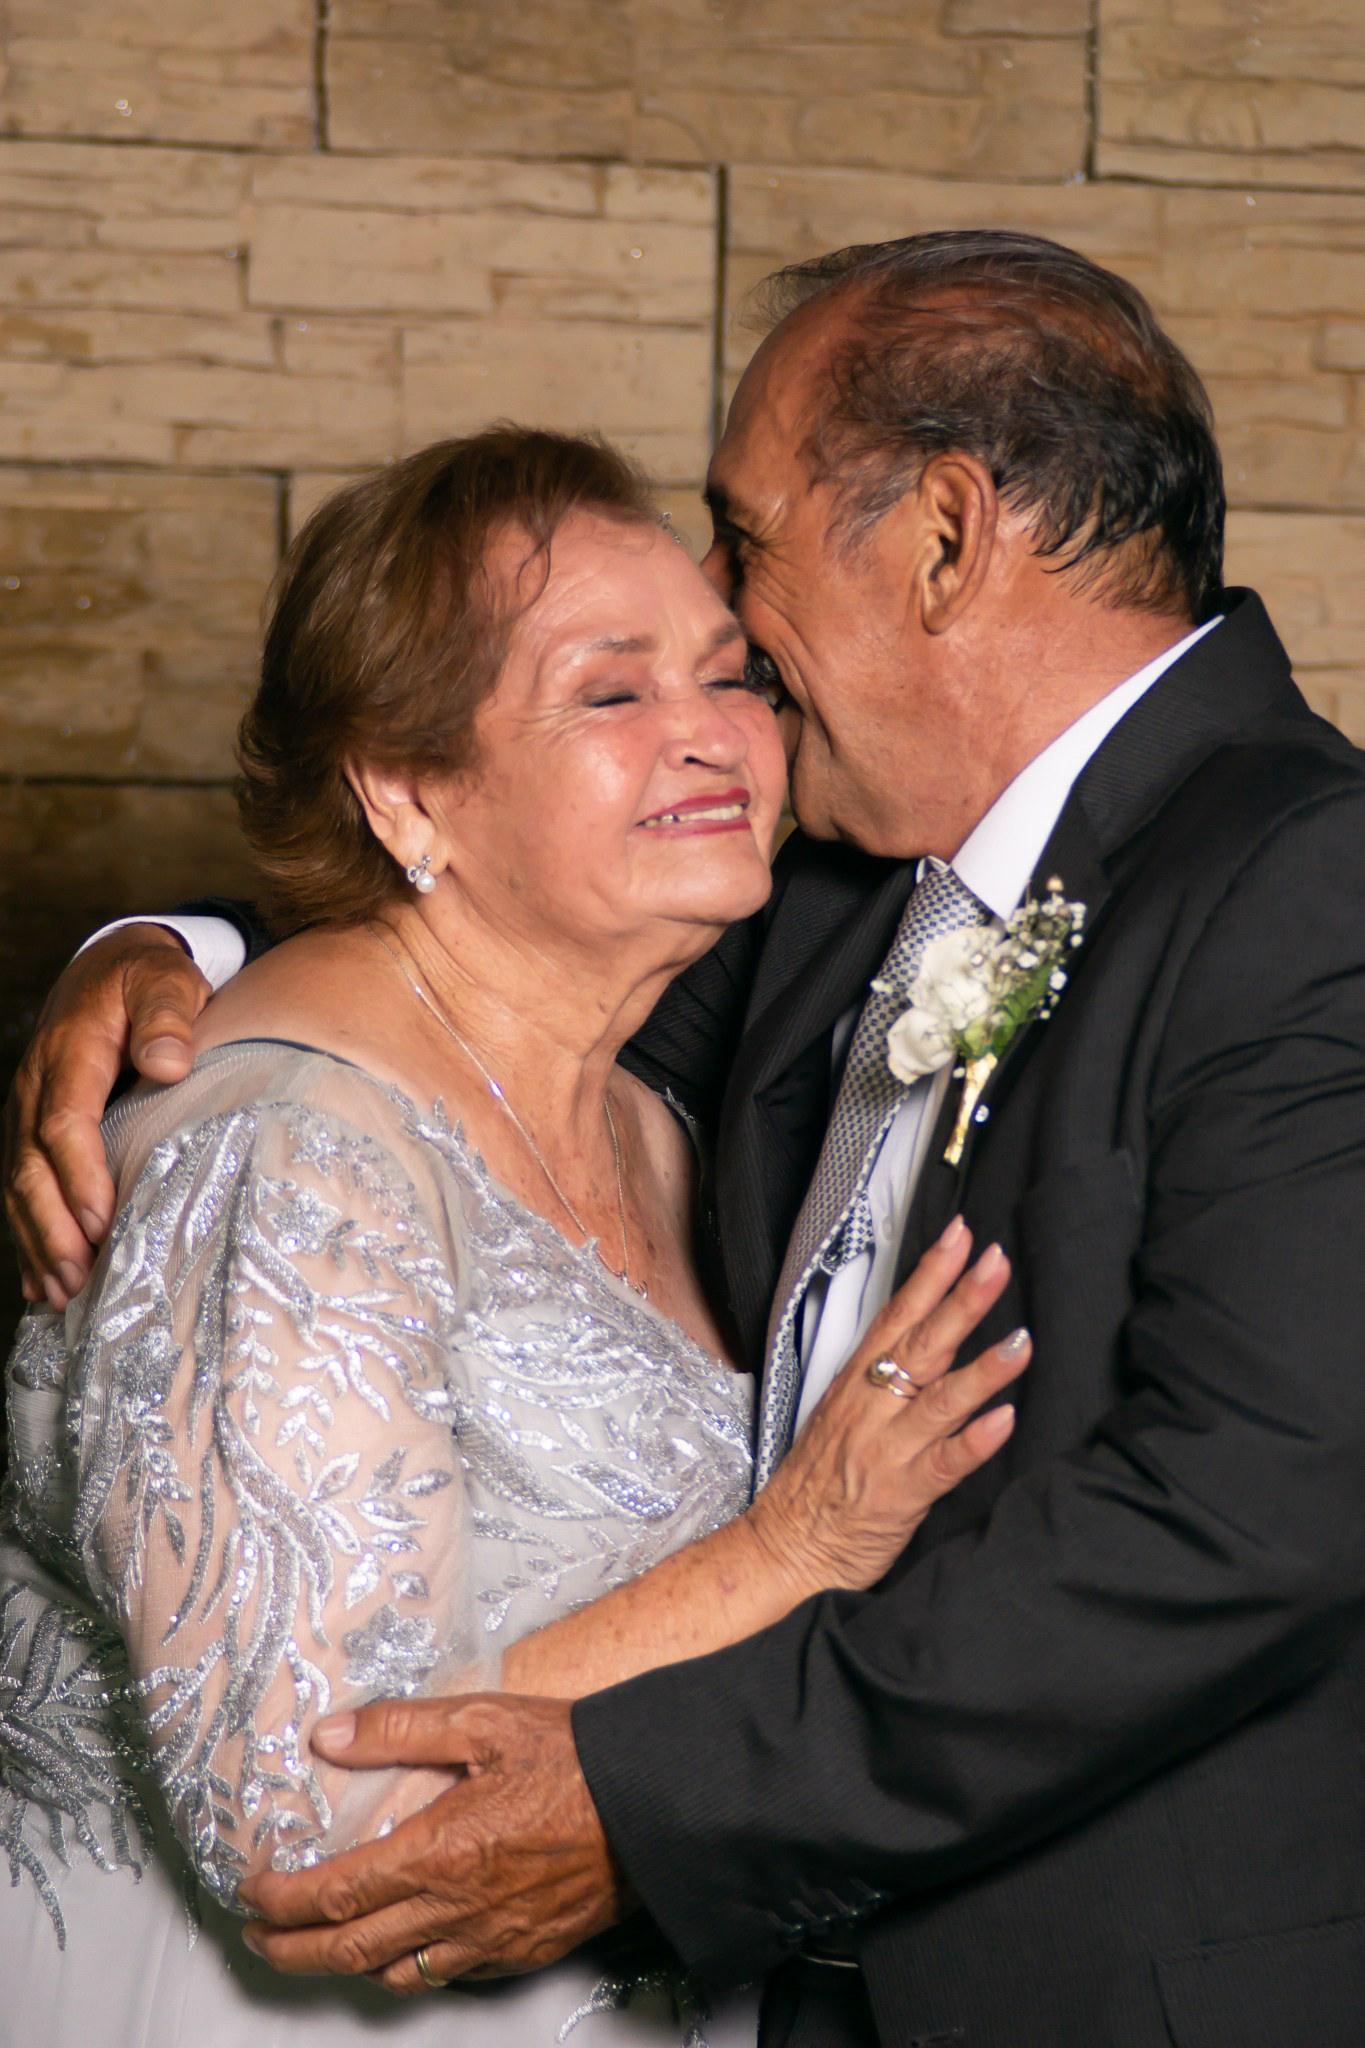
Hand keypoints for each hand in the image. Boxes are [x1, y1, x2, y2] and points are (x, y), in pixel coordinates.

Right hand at [3, 925, 208, 1308]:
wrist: (112, 967)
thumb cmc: (146, 979)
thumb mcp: (166, 980)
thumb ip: (168, 1015)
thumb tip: (169, 1062)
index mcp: (70, 1053)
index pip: (65, 1122)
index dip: (79, 1174)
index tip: (100, 1220)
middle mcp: (37, 1087)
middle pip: (31, 1166)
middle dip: (51, 1227)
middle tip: (79, 1280)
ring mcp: (29, 1110)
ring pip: (19, 1185)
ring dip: (37, 1243)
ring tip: (62, 1296)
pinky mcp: (35, 1129)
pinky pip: (21, 1187)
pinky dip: (29, 1237)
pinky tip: (39, 1283)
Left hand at [238, 1695, 626, 1995]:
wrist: (653, 1806)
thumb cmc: (575, 1759)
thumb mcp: (482, 1721)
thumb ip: (399, 1727)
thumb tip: (330, 1735)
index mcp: (438, 1853)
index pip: (334, 1895)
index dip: (281, 1902)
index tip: (253, 1891)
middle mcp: (456, 1909)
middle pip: (350, 1951)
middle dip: (292, 1950)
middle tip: (261, 1939)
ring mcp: (489, 1938)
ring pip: (397, 1973)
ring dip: (348, 1966)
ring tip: (326, 1945)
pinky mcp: (522, 1950)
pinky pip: (450, 1975)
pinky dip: (412, 1968)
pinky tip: (408, 1947)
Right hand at [749, 1218, 1027, 1595]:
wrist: (785, 1548)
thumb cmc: (816, 1484)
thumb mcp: (843, 1415)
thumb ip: (884, 1379)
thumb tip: (931, 1337)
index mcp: (856, 1384)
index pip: (897, 1315)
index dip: (930, 1273)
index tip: (960, 1236)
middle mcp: (871, 1408)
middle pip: (921, 1343)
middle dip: (961, 1298)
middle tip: (996, 1262)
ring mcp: (887, 1450)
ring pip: (940, 1398)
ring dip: (983, 1368)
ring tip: (1021, 1341)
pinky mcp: (903, 1494)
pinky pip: (945, 1463)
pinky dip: (975, 1441)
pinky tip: (1005, 1421)